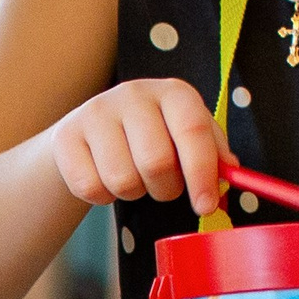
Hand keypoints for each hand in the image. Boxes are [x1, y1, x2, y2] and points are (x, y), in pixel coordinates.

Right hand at [49, 78, 226, 218]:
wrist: (91, 133)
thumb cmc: (154, 139)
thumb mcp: (187, 140)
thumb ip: (214, 156)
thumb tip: (232, 174)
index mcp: (173, 93)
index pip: (193, 130)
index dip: (202, 173)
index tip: (205, 205)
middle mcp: (134, 94)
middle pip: (156, 162)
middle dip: (165, 189)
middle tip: (163, 186)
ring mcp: (96, 112)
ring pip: (122, 180)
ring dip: (133, 193)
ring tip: (133, 177)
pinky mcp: (66, 136)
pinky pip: (91, 187)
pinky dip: (103, 196)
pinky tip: (105, 177)